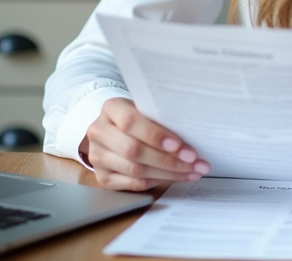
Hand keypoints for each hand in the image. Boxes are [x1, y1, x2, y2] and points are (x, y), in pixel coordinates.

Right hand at [82, 98, 209, 190]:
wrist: (115, 128)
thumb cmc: (138, 116)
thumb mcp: (146, 109)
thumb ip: (160, 118)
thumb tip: (191, 134)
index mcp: (110, 108)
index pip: (130, 122)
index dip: (155, 135)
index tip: (179, 145)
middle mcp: (99, 132)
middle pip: (133, 150)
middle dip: (168, 159)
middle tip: (193, 161)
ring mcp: (98, 156)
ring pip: (135, 170)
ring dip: (168, 173)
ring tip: (192, 170)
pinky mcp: (103, 177)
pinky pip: (133, 184)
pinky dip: (158, 182)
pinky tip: (176, 177)